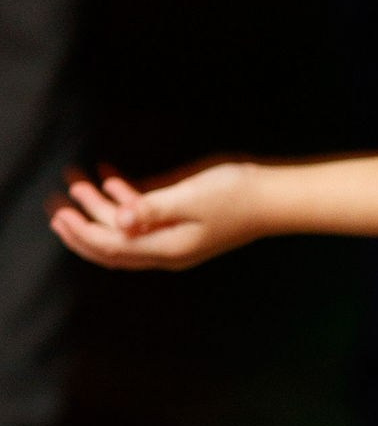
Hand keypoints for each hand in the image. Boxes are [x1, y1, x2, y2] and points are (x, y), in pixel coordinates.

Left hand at [52, 162, 267, 270]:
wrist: (274, 197)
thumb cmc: (237, 195)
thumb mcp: (192, 198)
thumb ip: (153, 207)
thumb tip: (119, 219)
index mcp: (168, 248)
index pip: (113, 247)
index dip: (82, 233)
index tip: (60, 215)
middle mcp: (166, 248)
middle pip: (113, 245)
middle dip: (83, 227)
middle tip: (56, 206)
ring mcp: (174, 236)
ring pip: (125, 229)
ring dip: (100, 208)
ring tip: (79, 183)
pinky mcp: (181, 221)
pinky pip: (142, 216)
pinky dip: (123, 199)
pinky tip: (110, 177)